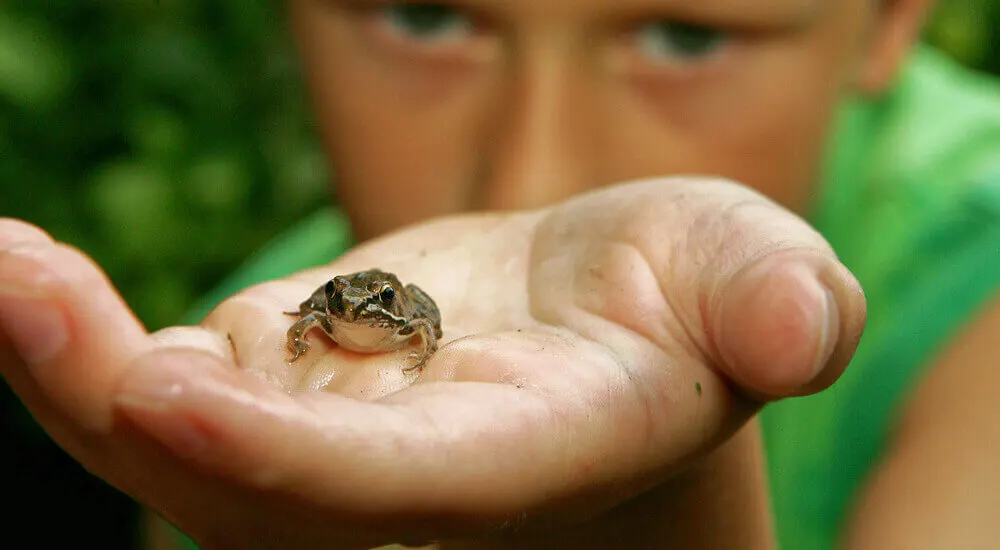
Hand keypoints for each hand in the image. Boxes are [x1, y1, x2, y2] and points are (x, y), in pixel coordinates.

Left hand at [0, 178, 864, 548]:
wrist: (606, 321)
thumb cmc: (687, 295)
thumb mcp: (749, 274)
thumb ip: (771, 302)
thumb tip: (795, 326)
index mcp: (531, 455)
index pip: (409, 490)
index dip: (300, 463)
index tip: (167, 397)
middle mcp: (412, 478)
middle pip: (253, 490)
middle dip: (122, 407)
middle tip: (16, 281)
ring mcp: (331, 439)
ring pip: (180, 439)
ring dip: (68, 363)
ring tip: (1, 260)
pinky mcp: (281, 386)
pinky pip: (165, 381)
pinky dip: (82, 334)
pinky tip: (27, 269)